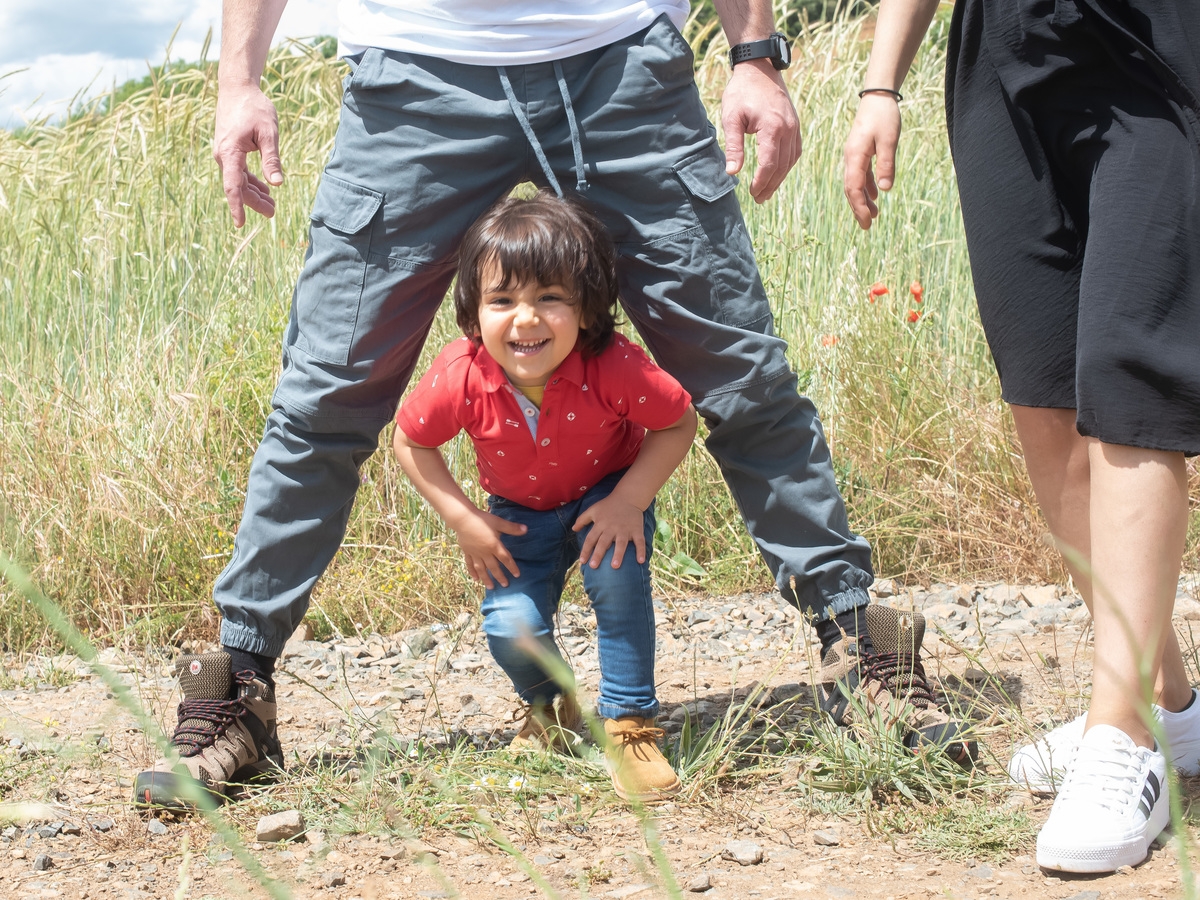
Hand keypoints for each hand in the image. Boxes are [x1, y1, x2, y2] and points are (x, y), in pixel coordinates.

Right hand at [213, 84, 284, 226]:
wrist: (237, 88)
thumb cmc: (254, 107)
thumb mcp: (269, 133)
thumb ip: (272, 159)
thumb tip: (277, 184)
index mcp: (230, 152)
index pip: (233, 185)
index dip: (237, 206)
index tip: (240, 223)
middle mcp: (224, 156)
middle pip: (238, 187)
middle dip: (254, 202)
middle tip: (273, 213)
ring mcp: (226, 154)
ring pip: (239, 181)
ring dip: (254, 193)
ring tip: (272, 205)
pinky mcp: (230, 151)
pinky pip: (239, 172)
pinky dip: (251, 181)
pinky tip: (265, 189)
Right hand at [452, 509, 526, 588]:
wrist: (463, 519)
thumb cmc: (482, 519)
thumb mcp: (499, 522)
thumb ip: (512, 528)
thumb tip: (526, 529)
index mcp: (494, 545)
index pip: (505, 559)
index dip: (512, 567)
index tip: (517, 575)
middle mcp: (485, 552)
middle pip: (494, 567)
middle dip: (500, 577)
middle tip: (505, 585)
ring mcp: (475, 553)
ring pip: (481, 569)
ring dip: (486, 579)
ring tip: (490, 587)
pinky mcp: (467, 552)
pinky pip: (470, 564)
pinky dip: (472, 572)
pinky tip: (475, 579)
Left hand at [572, 496, 646, 569]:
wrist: (628, 497)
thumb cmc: (608, 505)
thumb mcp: (593, 509)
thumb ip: (582, 519)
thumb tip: (573, 529)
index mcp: (600, 524)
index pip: (591, 538)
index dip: (586, 550)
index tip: (582, 561)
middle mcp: (612, 528)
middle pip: (603, 542)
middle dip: (598, 554)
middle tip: (593, 566)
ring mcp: (625, 529)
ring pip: (621, 543)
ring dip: (618, 554)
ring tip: (615, 566)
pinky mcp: (636, 530)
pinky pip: (639, 541)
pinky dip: (641, 550)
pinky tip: (641, 561)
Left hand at [721, 59, 801, 202]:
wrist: (759, 68)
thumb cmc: (742, 92)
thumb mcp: (731, 118)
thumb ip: (733, 146)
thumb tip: (732, 172)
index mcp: (772, 127)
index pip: (769, 164)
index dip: (761, 182)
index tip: (751, 193)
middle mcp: (788, 129)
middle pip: (782, 166)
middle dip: (770, 185)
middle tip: (758, 199)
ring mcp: (794, 127)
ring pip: (790, 161)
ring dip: (779, 178)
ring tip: (766, 191)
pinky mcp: (795, 125)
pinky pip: (795, 151)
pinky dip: (786, 165)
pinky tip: (777, 173)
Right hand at [843, 94, 901, 229]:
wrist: (878, 97)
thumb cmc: (884, 116)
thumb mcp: (889, 140)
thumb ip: (886, 165)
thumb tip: (885, 190)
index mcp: (854, 157)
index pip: (853, 188)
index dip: (859, 207)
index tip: (867, 222)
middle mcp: (850, 159)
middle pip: (851, 190)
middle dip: (858, 209)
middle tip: (867, 227)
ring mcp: (854, 156)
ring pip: (855, 184)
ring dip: (863, 200)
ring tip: (874, 215)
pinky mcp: (860, 153)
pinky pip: (861, 175)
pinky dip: (867, 187)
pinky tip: (876, 196)